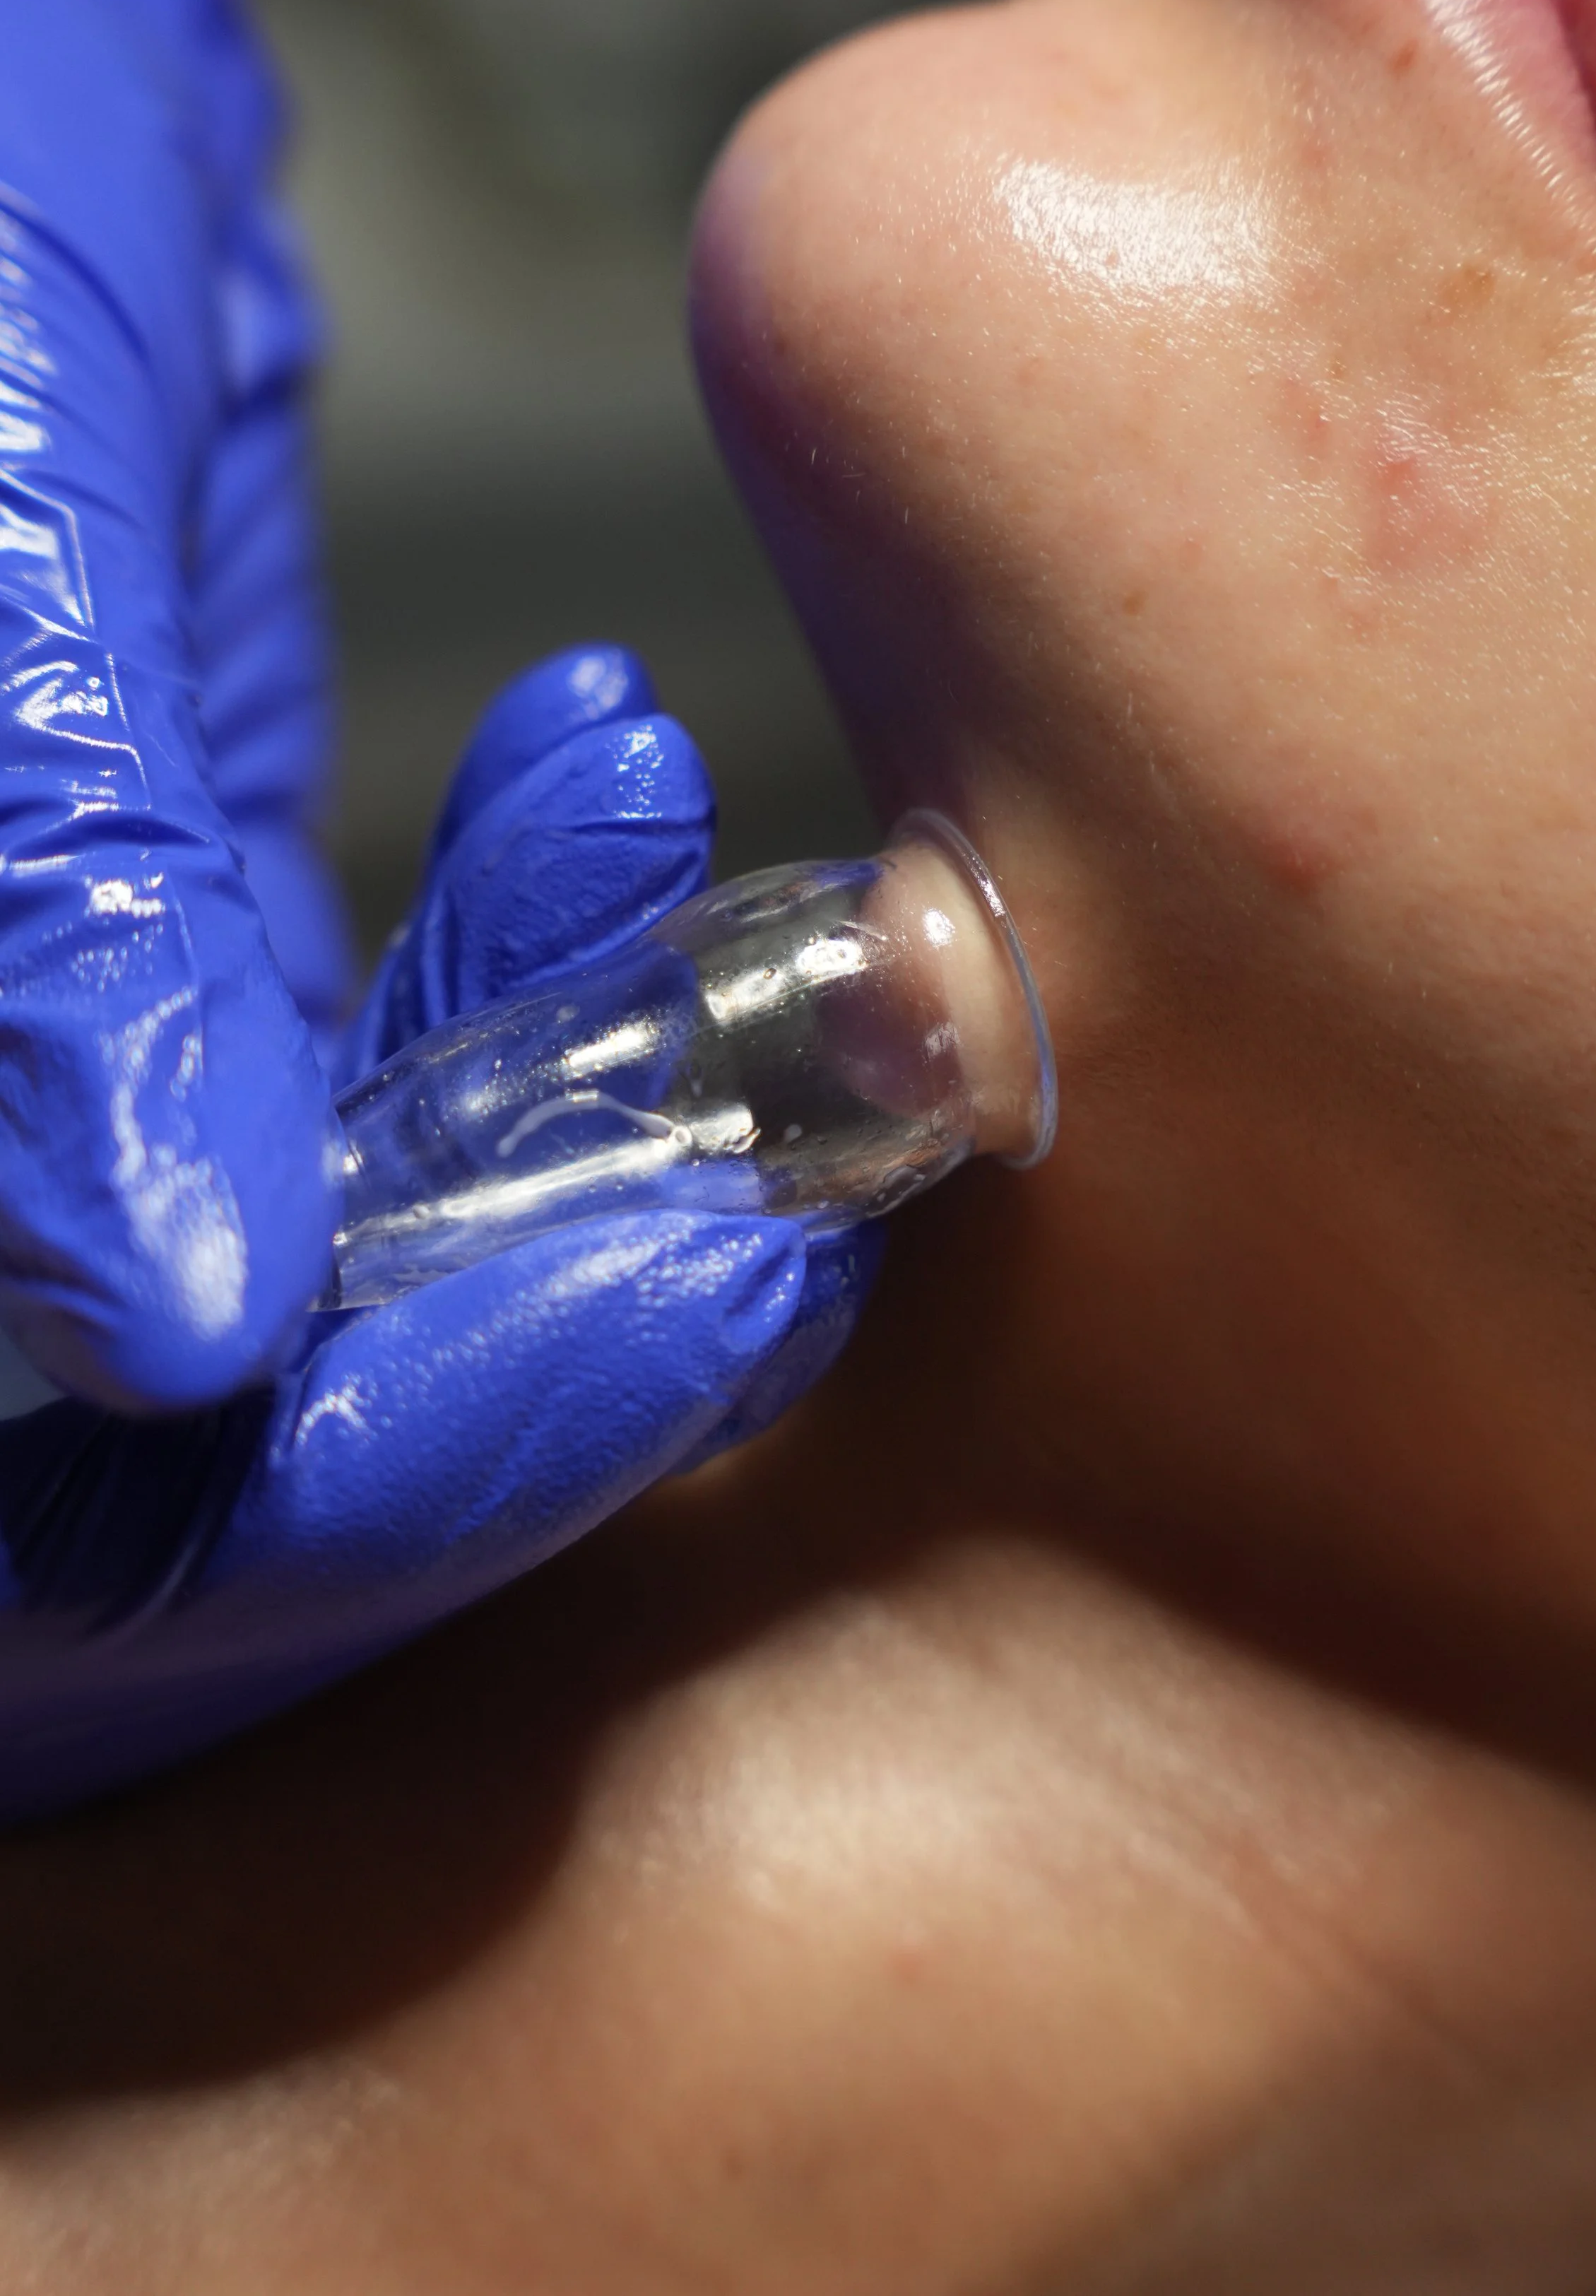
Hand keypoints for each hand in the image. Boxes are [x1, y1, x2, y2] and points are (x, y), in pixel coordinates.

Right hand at [0, 0, 876, 1821]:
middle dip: (486, 1386)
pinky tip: (608, 800)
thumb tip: (176, 1315)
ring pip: (301, 1309)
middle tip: (755, 1246)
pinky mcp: (150, 935)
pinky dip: (510, 973)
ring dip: (541, 1167)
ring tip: (713, 989)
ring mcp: (57, 1065)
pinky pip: (341, 1081)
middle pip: (188, 1499)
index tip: (667, 1320)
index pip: (42, 1565)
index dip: (338, 1508)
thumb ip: (38, 913)